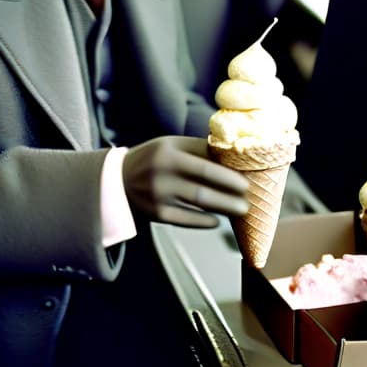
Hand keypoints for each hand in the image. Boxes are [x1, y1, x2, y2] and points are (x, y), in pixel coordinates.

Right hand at [122, 136, 248, 227]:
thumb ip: (197, 149)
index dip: (228, 173)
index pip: (206, 163)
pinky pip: (186, 220)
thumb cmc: (153, 158)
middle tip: (249, 196)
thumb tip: (232, 155)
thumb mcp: (171, 145)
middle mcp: (163, 173)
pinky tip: (217, 221)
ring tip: (241, 209)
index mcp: (169, 152)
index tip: (247, 178)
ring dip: (224, 207)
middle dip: (231, 192)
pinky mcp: (156, 214)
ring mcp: (159, 195)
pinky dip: (204, 221)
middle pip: (205, 185)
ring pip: (199, 202)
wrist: (117, 180)